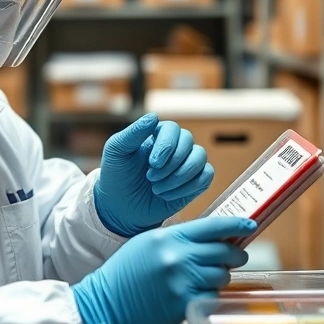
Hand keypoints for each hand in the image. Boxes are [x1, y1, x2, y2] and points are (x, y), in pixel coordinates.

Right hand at [72, 216, 254, 323]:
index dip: (236, 225)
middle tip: (235, 258)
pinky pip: (212, 296)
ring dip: (220, 277)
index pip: (213, 226)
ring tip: (207, 279)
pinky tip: (198, 293)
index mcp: (169, 236)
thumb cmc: (124, 274)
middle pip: (224, 251)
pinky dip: (210, 294)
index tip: (250, 225)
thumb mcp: (148, 243)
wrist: (105, 304)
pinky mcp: (184, 303)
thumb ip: (177, 238)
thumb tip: (209, 238)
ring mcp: (182, 281)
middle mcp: (178, 256)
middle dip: (235, 255)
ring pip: (222, 275)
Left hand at [94, 113, 214, 236]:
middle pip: (188, 142)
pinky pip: (206, 177)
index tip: (152, 163)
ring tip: (157, 189)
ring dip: (179, 177)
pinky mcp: (195, 183)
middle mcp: (175, 146)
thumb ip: (133, 133)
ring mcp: (187, 164)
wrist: (120, 207)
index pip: (173, 129)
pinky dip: (188, 187)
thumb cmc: (117, 175)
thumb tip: (153, 116)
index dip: (166, 145)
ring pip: (199, 159)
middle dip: (171, 164)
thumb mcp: (117, 151)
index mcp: (157, 135)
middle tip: (150, 178)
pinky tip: (167, 195)